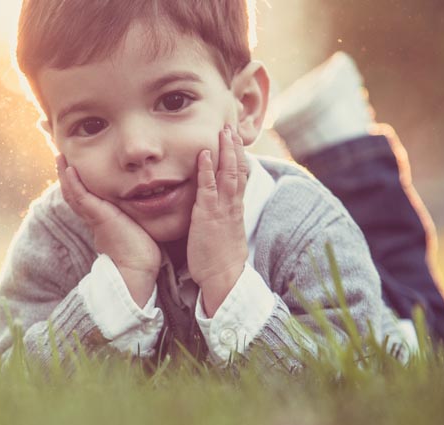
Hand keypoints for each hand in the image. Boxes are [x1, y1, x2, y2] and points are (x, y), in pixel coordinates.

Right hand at [56, 155, 160, 306]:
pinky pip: (82, 197)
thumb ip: (140, 220)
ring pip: (73, 193)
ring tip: (60, 157)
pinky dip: (74, 183)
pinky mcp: (98, 216)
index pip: (86, 199)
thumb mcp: (139, 230)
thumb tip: (153, 211)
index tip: (74, 171)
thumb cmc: (142, 255)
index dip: (78, 185)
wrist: (135, 270)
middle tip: (61, 159)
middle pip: (74, 194)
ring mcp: (94, 217)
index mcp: (102, 221)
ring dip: (65, 175)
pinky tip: (69, 169)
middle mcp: (94, 218)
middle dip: (66, 177)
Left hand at [187, 125, 249, 315]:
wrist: (223, 278)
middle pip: (237, 170)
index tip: (235, 141)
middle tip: (230, 126)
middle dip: (234, 147)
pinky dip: (207, 169)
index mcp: (235, 209)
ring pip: (227, 174)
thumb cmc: (220, 261)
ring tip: (223, 131)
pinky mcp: (208, 216)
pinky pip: (208, 188)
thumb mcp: (223, 234)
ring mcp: (222, 209)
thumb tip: (215, 212)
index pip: (239, 177)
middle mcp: (232, 205)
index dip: (237, 158)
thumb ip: (220, 219)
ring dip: (224, 151)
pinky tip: (204, 154)